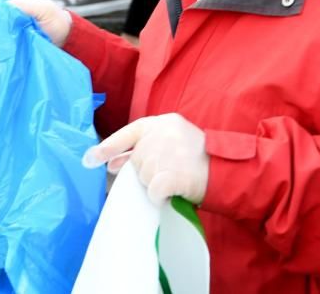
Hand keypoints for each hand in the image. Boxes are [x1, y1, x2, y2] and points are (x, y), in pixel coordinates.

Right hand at [0, 0, 72, 47]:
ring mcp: (6, 29)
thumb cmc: (53, 18)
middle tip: (21, 27)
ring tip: (23, 38)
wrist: (62, 38)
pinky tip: (17, 48)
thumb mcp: (43, 8)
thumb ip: (25, 5)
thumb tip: (6, 7)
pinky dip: (4, 49)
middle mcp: (6, 13)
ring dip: (4, 37)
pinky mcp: (7, 45)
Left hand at [84, 113, 210, 204]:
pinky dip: (158, 196)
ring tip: (174, 180)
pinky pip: (153, 190)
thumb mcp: (172, 142)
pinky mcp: (174, 173)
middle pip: (136, 160)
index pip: (128, 132)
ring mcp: (169, 153)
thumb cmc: (198, 159)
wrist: (230, 171)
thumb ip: (143, 148)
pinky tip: (169, 194)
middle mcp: (163, 133)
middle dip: (144, 172)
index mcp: (163, 122)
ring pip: (143, 176)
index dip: (108, 147)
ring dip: (153, 184)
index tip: (89, 159)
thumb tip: (109, 163)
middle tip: (165, 174)